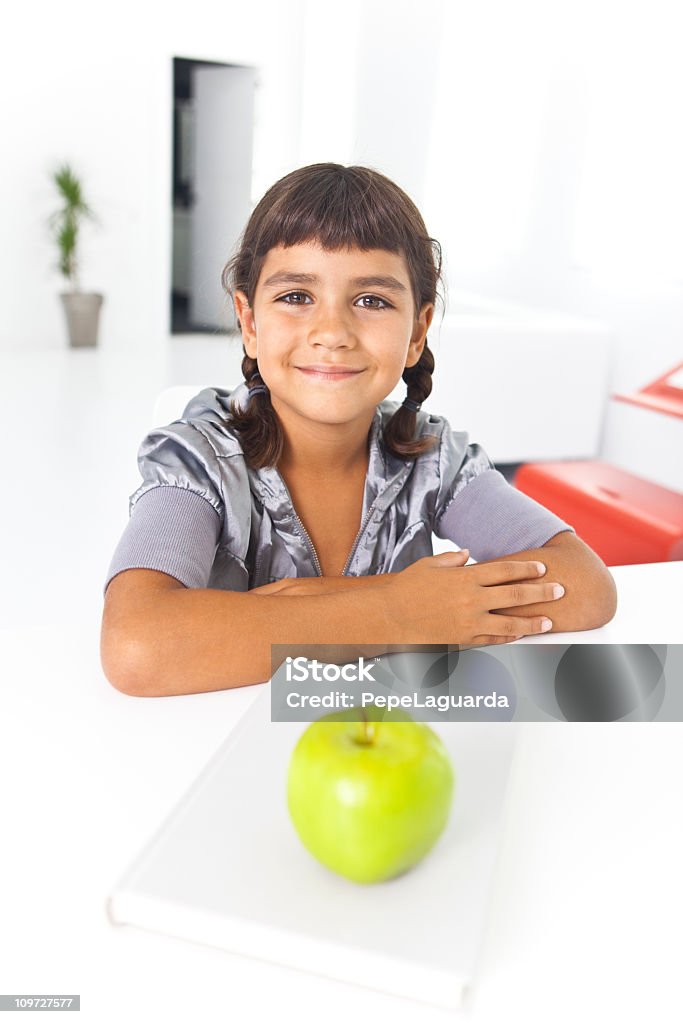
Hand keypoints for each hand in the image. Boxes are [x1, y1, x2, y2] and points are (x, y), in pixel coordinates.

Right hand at [387, 549, 562, 646]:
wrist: (390, 616)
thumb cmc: (408, 587)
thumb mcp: (430, 565)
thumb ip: (453, 559)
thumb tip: (468, 554)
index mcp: (466, 577)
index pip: (505, 570)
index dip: (527, 569)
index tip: (543, 569)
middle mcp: (472, 599)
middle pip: (516, 594)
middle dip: (542, 592)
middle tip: (560, 590)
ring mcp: (469, 622)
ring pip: (510, 622)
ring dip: (533, 621)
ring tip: (549, 621)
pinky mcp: (463, 639)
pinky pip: (493, 639)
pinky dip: (509, 636)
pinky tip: (520, 634)